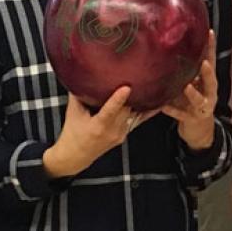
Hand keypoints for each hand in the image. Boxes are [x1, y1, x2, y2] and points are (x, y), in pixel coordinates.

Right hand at [43, 87, 159, 178]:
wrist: (76, 156)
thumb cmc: (73, 134)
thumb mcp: (72, 112)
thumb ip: (77, 94)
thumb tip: (79, 74)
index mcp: (98, 126)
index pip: (110, 111)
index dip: (118, 99)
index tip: (126, 88)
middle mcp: (112, 131)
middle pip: (126, 109)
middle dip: (132, 95)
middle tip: (138, 76)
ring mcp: (120, 134)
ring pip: (134, 113)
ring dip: (140, 100)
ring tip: (151, 84)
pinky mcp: (124, 134)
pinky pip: (137, 120)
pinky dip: (147, 112)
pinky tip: (159, 104)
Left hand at [160, 31, 217, 150]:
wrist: (198, 126)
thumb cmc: (194, 98)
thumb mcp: (195, 82)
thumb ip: (189, 68)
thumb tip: (175, 43)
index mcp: (209, 81)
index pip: (211, 61)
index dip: (211, 47)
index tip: (209, 33)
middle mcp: (209, 93)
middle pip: (211, 81)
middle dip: (208, 73)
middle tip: (204, 63)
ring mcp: (201, 107)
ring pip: (198, 99)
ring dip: (193, 93)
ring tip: (186, 86)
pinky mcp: (191, 118)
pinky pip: (180, 114)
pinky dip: (172, 110)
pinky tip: (163, 106)